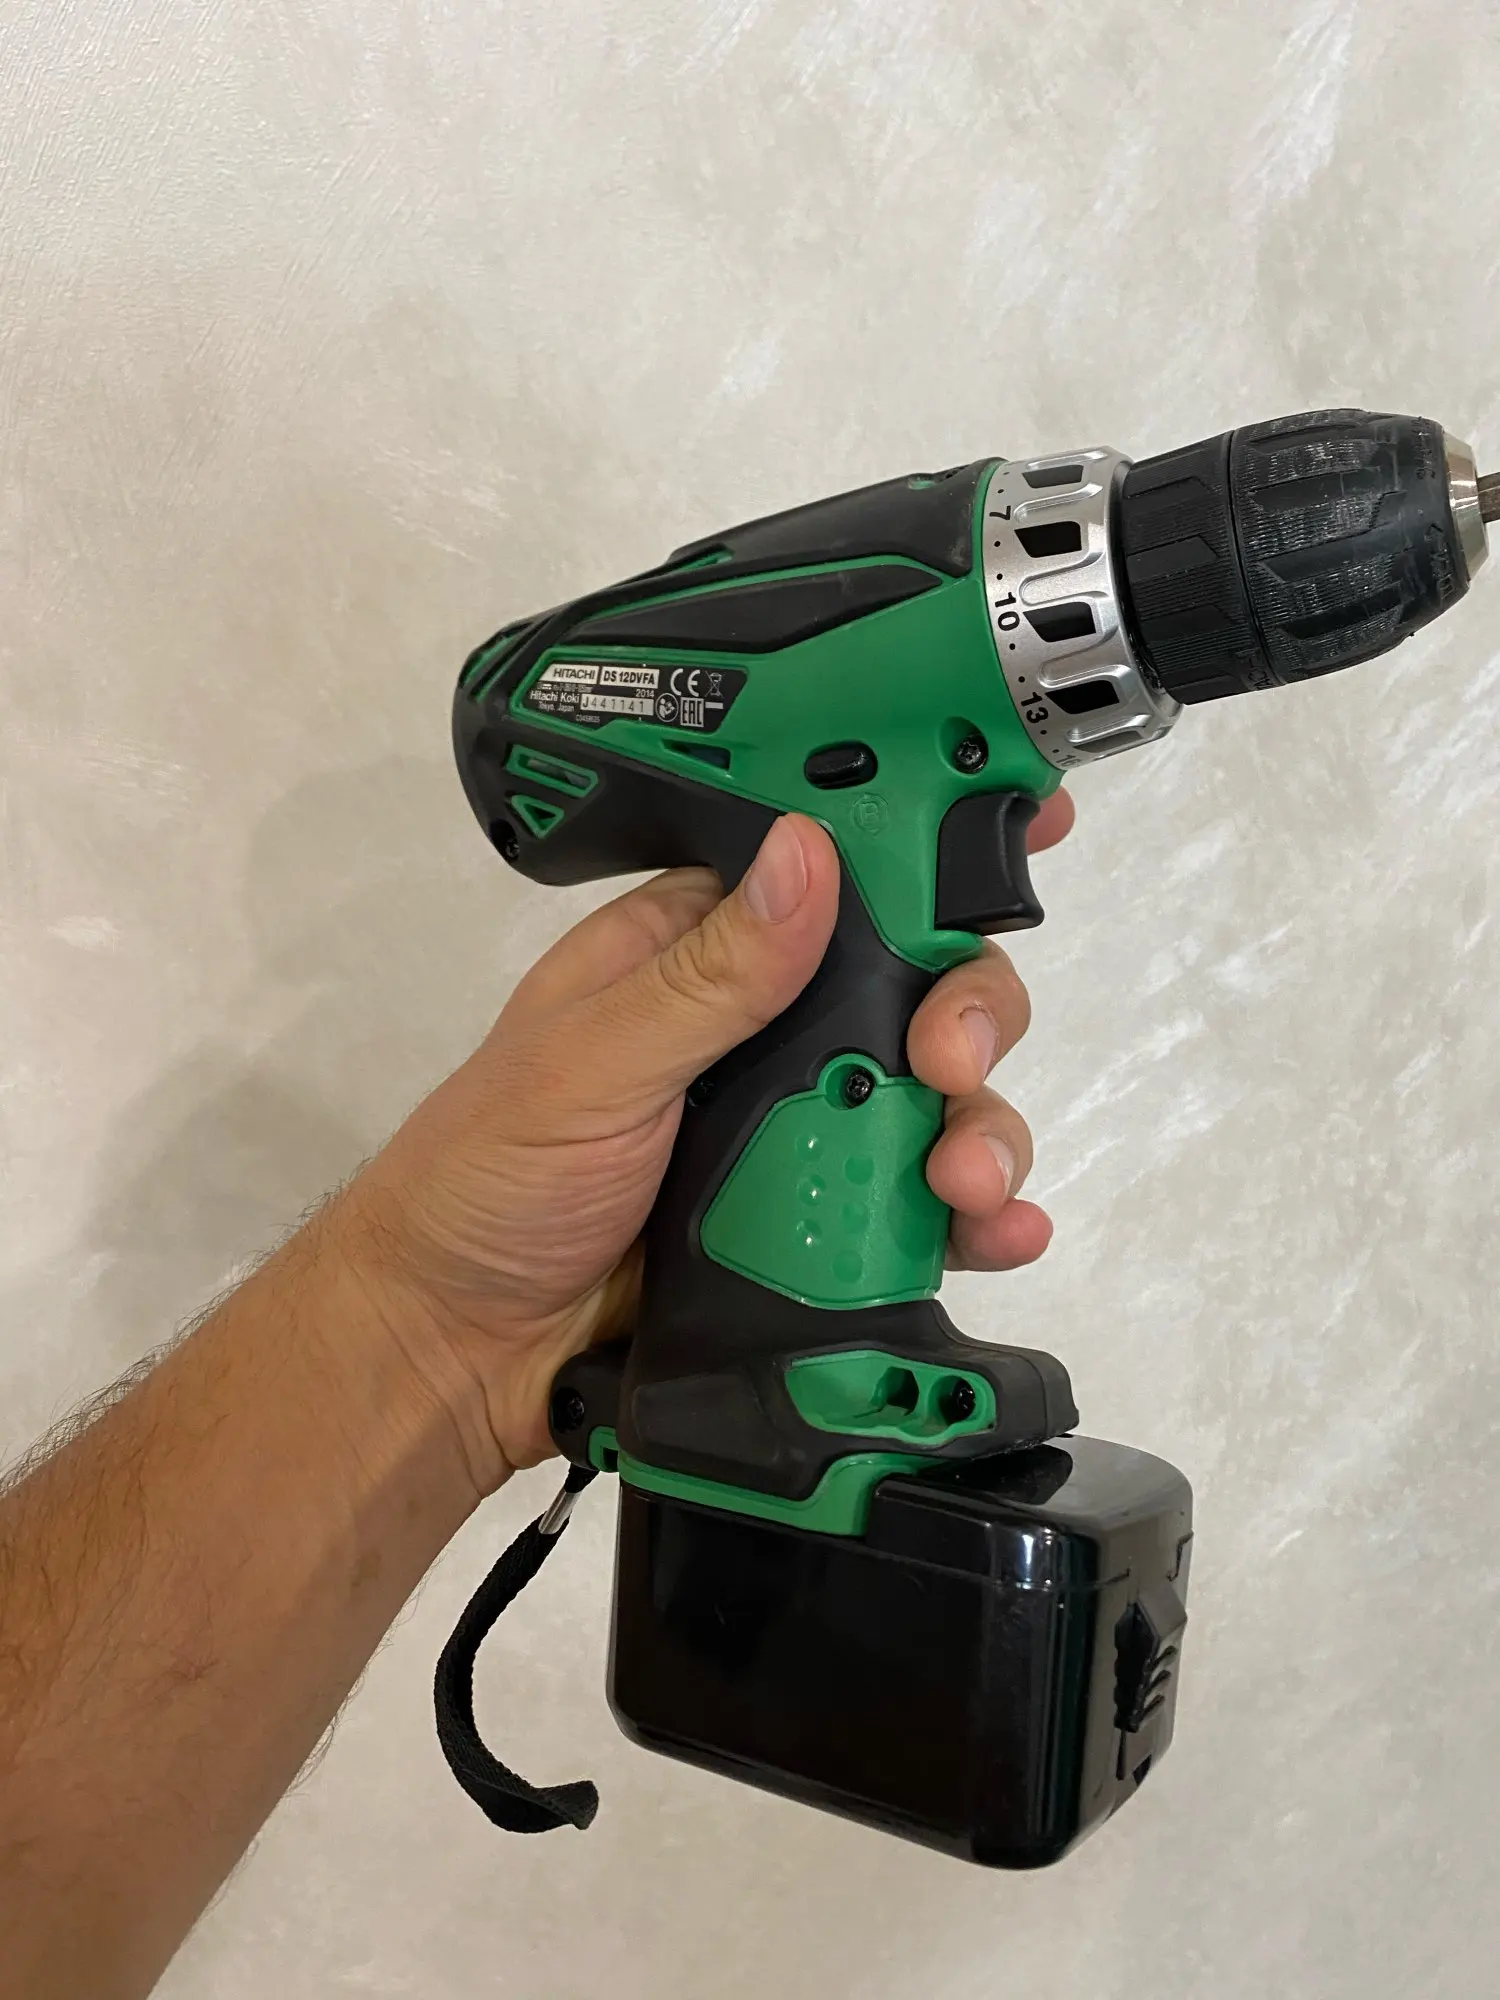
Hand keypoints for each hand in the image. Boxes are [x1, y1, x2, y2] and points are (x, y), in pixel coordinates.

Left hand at [350, 798, 1073, 1488]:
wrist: (460, 1354)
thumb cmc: (491, 1181)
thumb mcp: (589, 1063)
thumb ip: (708, 976)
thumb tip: (812, 853)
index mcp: (701, 951)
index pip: (833, 867)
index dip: (929, 840)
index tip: (1026, 823)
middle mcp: (769, 1030)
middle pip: (919, 985)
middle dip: (967, 1012)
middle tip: (949, 1061)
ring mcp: (802, 1131)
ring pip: (939, 1100)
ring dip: (982, 1127)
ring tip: (964, 1185)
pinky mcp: (823, 1229)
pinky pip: (921, 1209)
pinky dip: (978, 1218)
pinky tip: (998, 1234)